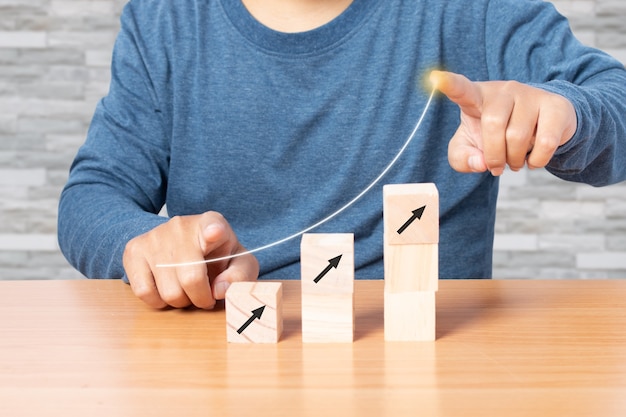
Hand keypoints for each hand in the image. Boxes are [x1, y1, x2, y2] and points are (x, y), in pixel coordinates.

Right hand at [123, 211, 258, 308]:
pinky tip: (166, 289)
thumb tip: (219, 290)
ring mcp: (155, 237)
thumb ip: (239, 276)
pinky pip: (144, 292)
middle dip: (201, 298)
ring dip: (180, 301)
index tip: (215, 233)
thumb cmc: (216, 256)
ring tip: (186, 290)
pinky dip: (158, 301)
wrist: (182, 244)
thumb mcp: (238, 263)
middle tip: (204, 296)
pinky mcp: (134, 250)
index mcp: (213, 223)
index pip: (213, 225)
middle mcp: (181, 226)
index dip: (214, 231)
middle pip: (191, 279)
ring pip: (168, 291)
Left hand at [430, 70, 576, 175]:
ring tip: (515, 162)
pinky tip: (534, 160)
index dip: (449, 84)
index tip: (434, 78)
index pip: (461, 89)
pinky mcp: (555, 106)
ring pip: (517, 136)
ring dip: (514, 161)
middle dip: (494, 155)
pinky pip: (545, 142)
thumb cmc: (496, 136)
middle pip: (493, 124)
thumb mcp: (470, 148)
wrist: (541, 127)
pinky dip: (537, 161)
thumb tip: (480, 162)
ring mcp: (530, 95)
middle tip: (497, 166)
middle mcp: (503, 90)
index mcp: (476, 97)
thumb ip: (463, 158)